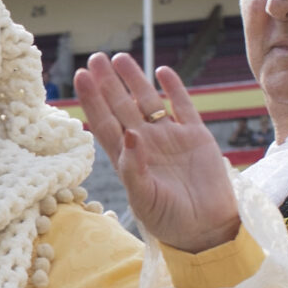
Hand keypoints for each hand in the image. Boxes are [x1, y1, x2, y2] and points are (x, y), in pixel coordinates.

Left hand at [72, 54, 240, 253]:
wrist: (206, 229)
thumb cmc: (168, 220)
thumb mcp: (143, 198)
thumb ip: (133, 167)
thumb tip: (129, 133)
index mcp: (127, 159)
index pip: (104, 123)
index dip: (92, 101)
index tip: (81, 77)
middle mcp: (145, 144)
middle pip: (122, 107)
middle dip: (109, 83)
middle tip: (96, 58)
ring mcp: (170, 138)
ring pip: (148, 102)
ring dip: (135, 81)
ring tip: (121, 58)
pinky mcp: (196, 137)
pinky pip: (182, 107)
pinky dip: (174, 89)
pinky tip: (162, 71)